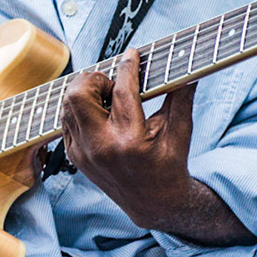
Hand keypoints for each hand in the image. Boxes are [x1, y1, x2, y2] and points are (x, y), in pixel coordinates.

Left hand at [60, 56, 254, 246]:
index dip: (127, 66)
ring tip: (107, 97)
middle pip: (78, 95)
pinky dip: (79, 109)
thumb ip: (181, 96)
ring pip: (67, 105)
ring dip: (85, 92)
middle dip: (94, 79)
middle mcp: (102, 147)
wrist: (153, 203)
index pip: (122, 91)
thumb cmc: (169, 164)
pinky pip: (66, 120)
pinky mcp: (75, 156)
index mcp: (130, 141)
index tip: (132, 53)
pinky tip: (99, 111)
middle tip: (112, 83)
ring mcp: (84, 153)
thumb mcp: (180, 131)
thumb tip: (190, 66)